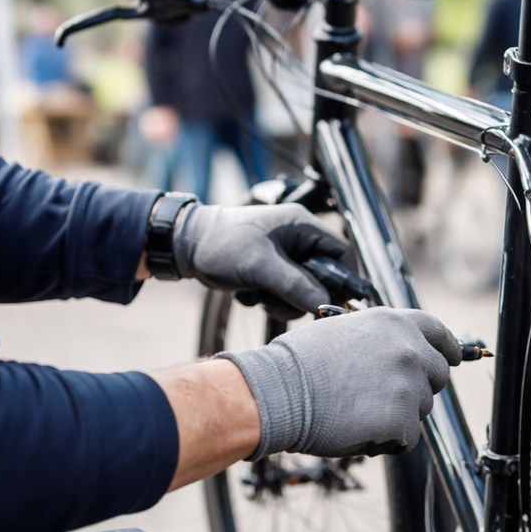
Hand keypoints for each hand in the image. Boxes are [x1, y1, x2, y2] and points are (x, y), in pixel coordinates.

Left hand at [172, 204, 349, 317]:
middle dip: (303, 295)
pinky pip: (284, 294)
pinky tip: (247, 292)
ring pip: (302, 290)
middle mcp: (298, 240)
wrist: (185, 245)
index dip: (345, 279)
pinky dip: (268, 299)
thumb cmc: (221, 244)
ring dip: (282, 301)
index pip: (342, 253)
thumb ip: (296, 286)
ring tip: (257, 294)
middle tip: (283, 302)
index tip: (336, 303)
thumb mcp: (260, 266)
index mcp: (302, 226)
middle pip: (323, 277)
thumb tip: (325, 305)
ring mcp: (284, 257)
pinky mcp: (271, 271)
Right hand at [218, 308, 462, 457]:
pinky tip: (357, 430)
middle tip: (381, 397)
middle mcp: (409, 349)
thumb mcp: (346, 330)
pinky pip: (407, 439)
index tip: (452, 359)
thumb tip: (401, 349)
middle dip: (418, 389)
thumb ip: (381, 337)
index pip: (439, 333)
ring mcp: (408, 385)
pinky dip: (387, 442)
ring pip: (421, 410)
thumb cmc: (300, 364)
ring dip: (398, 416)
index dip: (448, 349)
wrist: (278, 392)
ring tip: (357, 411)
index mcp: (395, 322)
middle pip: (438, 376)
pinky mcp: (402, 420)